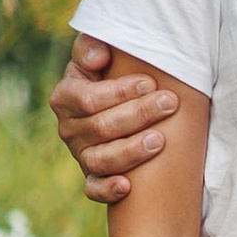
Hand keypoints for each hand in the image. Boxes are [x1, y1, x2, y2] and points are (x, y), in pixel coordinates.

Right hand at [50, 37, 177, 204]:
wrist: (123, 103)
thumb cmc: (114, 73)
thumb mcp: (101, 54)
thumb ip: (93, 46)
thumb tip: (99, 56)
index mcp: (66, 97)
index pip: (88, 99)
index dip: (120, 92)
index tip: (150, 82)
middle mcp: (69, 128)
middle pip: (101, 127)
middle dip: (138, 114)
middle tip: (170, 103)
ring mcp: (80, 155)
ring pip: (100, 159)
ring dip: (131, 151)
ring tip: (161, 140)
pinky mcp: (93, 177)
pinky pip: (93, 189)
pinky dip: (107, 190)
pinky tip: (127, 186)